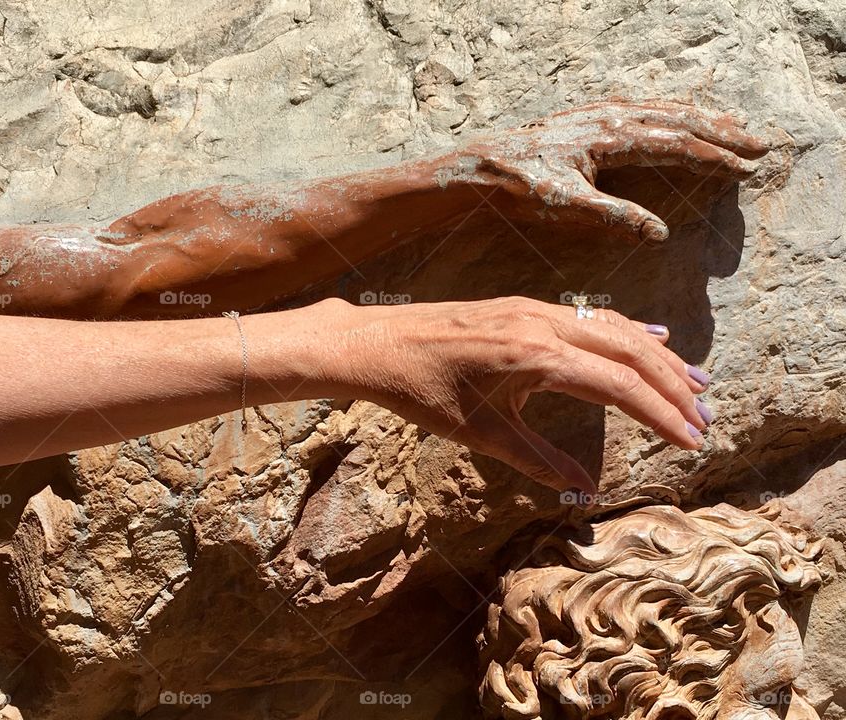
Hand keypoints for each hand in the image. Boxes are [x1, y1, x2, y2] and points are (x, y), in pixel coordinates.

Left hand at [345, 296, 709, 493]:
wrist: (377, 344)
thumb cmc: (422, 393)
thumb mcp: (482, 434)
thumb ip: (539, 461)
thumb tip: (585, 492)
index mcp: (536, 358)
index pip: (619, 386)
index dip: (661, 415)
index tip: (692, 441)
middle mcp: (544, 325)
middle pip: (630, 352)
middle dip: (673, 386)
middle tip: (707, 417)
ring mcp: (534, 310)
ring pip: (614, 329)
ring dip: (658, 356)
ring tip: (696, 381)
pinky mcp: (524, 306)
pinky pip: (590, 317)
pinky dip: (627, 331)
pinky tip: (651, 337)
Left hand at [466, 100, 768, 244]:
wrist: (483, 164)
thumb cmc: (521, 187)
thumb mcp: (568, 206)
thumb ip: (616, 217)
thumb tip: (660, 233)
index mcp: (612, 138)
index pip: (678, 145)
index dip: (716, 157)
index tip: (746, 168)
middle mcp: (612, 117)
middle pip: (681, 120)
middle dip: (723, 133)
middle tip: (760, 145)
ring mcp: (601, 112)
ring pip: (665, 109)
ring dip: (703, 118)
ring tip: (735, 125)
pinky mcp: (590, 115)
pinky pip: (644, 107)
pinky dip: (672, 111)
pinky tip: (680, 116)